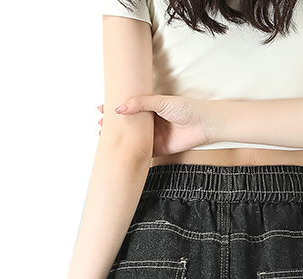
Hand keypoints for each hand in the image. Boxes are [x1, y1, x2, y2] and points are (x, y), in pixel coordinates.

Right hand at [96, 94, 214, 155]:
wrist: (203, 124)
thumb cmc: (186, 109)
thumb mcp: (160, 101)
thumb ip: (140, 103)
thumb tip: (120, 108)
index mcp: (150, 107)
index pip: (128, 107)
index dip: (115, 108)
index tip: (101, 108)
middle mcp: (150, 121)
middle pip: (128, 123)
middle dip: (113, 124)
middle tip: (99, 123)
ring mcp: (153, 136)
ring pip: (132, 138)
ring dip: (119, 138)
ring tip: (104, 136)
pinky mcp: (158, 149)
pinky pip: (141, 152)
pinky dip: (130, 152)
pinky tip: (120, 151)